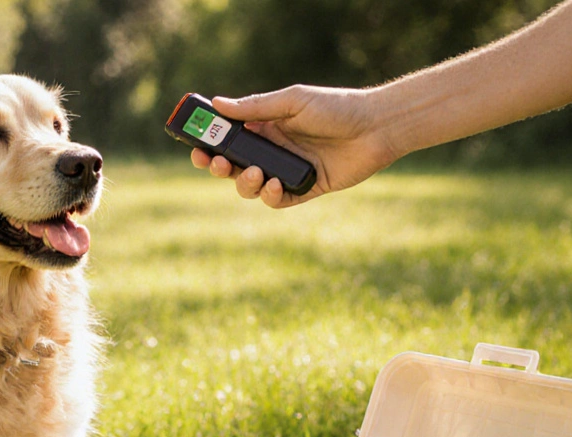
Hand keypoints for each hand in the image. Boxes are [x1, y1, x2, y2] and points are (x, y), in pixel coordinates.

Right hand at [190, 85, 400, 207]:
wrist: (376, 128)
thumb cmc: (336, 107)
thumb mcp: (292, 102)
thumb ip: (256, 107)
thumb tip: (217, 104)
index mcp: (266, 126)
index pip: (228, 138)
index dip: (209, 144)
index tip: (195, 147)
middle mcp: (273, 150)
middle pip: (234, 165)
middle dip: (220, 167)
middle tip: (218, 164)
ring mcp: (287, 171)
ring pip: (251, 187)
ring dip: (244, 183)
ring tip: (255, 174)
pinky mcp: (304, 189)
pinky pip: (278, 201)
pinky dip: (271, 196)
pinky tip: (277, 185)